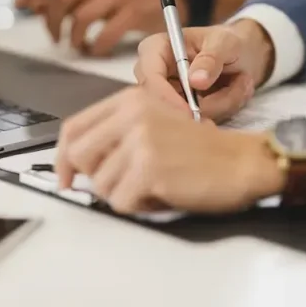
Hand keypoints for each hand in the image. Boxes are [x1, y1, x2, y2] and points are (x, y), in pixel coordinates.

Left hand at [14, 0, 186, 55]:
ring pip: (82, 17)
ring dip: (73, 37)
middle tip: (54, 37)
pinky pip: (105, 33)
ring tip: (77, 46)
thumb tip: (33, 3)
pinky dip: (95, 47)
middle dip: (52, 20)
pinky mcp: (136, 12)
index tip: (19, 3)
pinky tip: (96, 50)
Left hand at [54, 88, 284, 213]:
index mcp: (130, 99)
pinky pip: (121, 202)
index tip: (65, 176)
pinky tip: (162, 195)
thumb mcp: (156, 123)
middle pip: (78, 156)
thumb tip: (76, 163)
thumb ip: (118, 133)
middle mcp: (132, 115)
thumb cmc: (204, 150)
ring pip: (101, 184)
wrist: (242, 161)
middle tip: (118, 187)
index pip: (74, 127)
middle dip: (93, 179)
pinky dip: (140, 207)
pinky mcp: (149, 168)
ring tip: (154, 186)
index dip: (62, 156)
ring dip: (125, 195)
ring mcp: (140, 141)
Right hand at [134, 20, 273, 121]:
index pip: (149, 79)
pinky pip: (200, 122)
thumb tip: (196, 80)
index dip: (166, 98)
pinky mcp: (182, 111)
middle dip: (203, 104)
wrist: (243, 54)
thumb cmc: (228, 41)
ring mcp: (168, 95)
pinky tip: (235, 91)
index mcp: (155, 49)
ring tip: (241, 81)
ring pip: (187, 116)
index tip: (192, 111)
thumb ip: (211, 59)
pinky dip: (224, 109)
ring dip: (221, 103)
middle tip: (238, 88)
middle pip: (164, 104)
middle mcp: (155, 74)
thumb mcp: (224, 43)